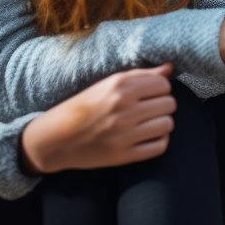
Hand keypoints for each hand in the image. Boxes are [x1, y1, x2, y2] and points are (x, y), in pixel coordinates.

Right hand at [20, 65, 176, 173]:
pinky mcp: (122, 155)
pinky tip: (147, 137)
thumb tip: (170, 69)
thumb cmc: (83, 107)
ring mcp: (123, 134)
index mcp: (120, 88)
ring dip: (161, 123)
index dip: (160, 89)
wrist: (54, 139)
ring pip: (167, 124)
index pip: (164, 85)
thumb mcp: (108, 84)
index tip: (150, 94)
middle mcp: (123, 109)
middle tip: (148, 109)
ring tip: (148, 123)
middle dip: (162, 105)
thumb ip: (141, 75)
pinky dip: (158, 141)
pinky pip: (159, 147)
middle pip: (169, 104)